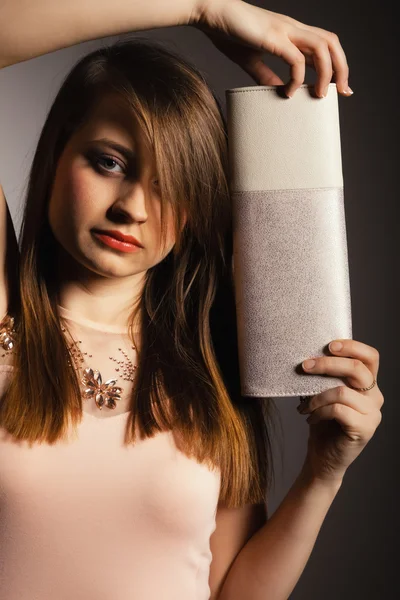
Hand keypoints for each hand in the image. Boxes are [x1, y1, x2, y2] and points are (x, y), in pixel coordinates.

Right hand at [190, 0, 351, 98]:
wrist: (211, 13)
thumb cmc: (229, 34)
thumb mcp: (251, 61)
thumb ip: (266, 77)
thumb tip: (279, 93)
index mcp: (291, 33)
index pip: (324, 47)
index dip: (336, 66)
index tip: (339, 88)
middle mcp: (293, 29)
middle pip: (332, 43)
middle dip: (342, 68)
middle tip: (342, 92)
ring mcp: (285, 31)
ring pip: (322, 47)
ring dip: (327, 73)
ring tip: (320, 94)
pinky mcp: (273, 37)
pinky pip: (295, 59)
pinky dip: (297, 79)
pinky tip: (288, 92)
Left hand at [297, 340, 383, 484]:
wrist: (322, 457)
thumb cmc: (322, 422)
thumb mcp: (324, 393)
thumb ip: (325, 376)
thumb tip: (308, 356)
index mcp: (368, 383)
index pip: (370, 356)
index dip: (352, 346)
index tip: (329, 345)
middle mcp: (375, 396)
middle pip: (356, 368)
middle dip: (326, 364)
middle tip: (304, 366)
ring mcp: (372, 414)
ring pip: (342, 391)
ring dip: (316, 396)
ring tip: (304, 405)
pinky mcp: (364, 429)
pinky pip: (338, 410)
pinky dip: (319, 411)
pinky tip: (310, 418)